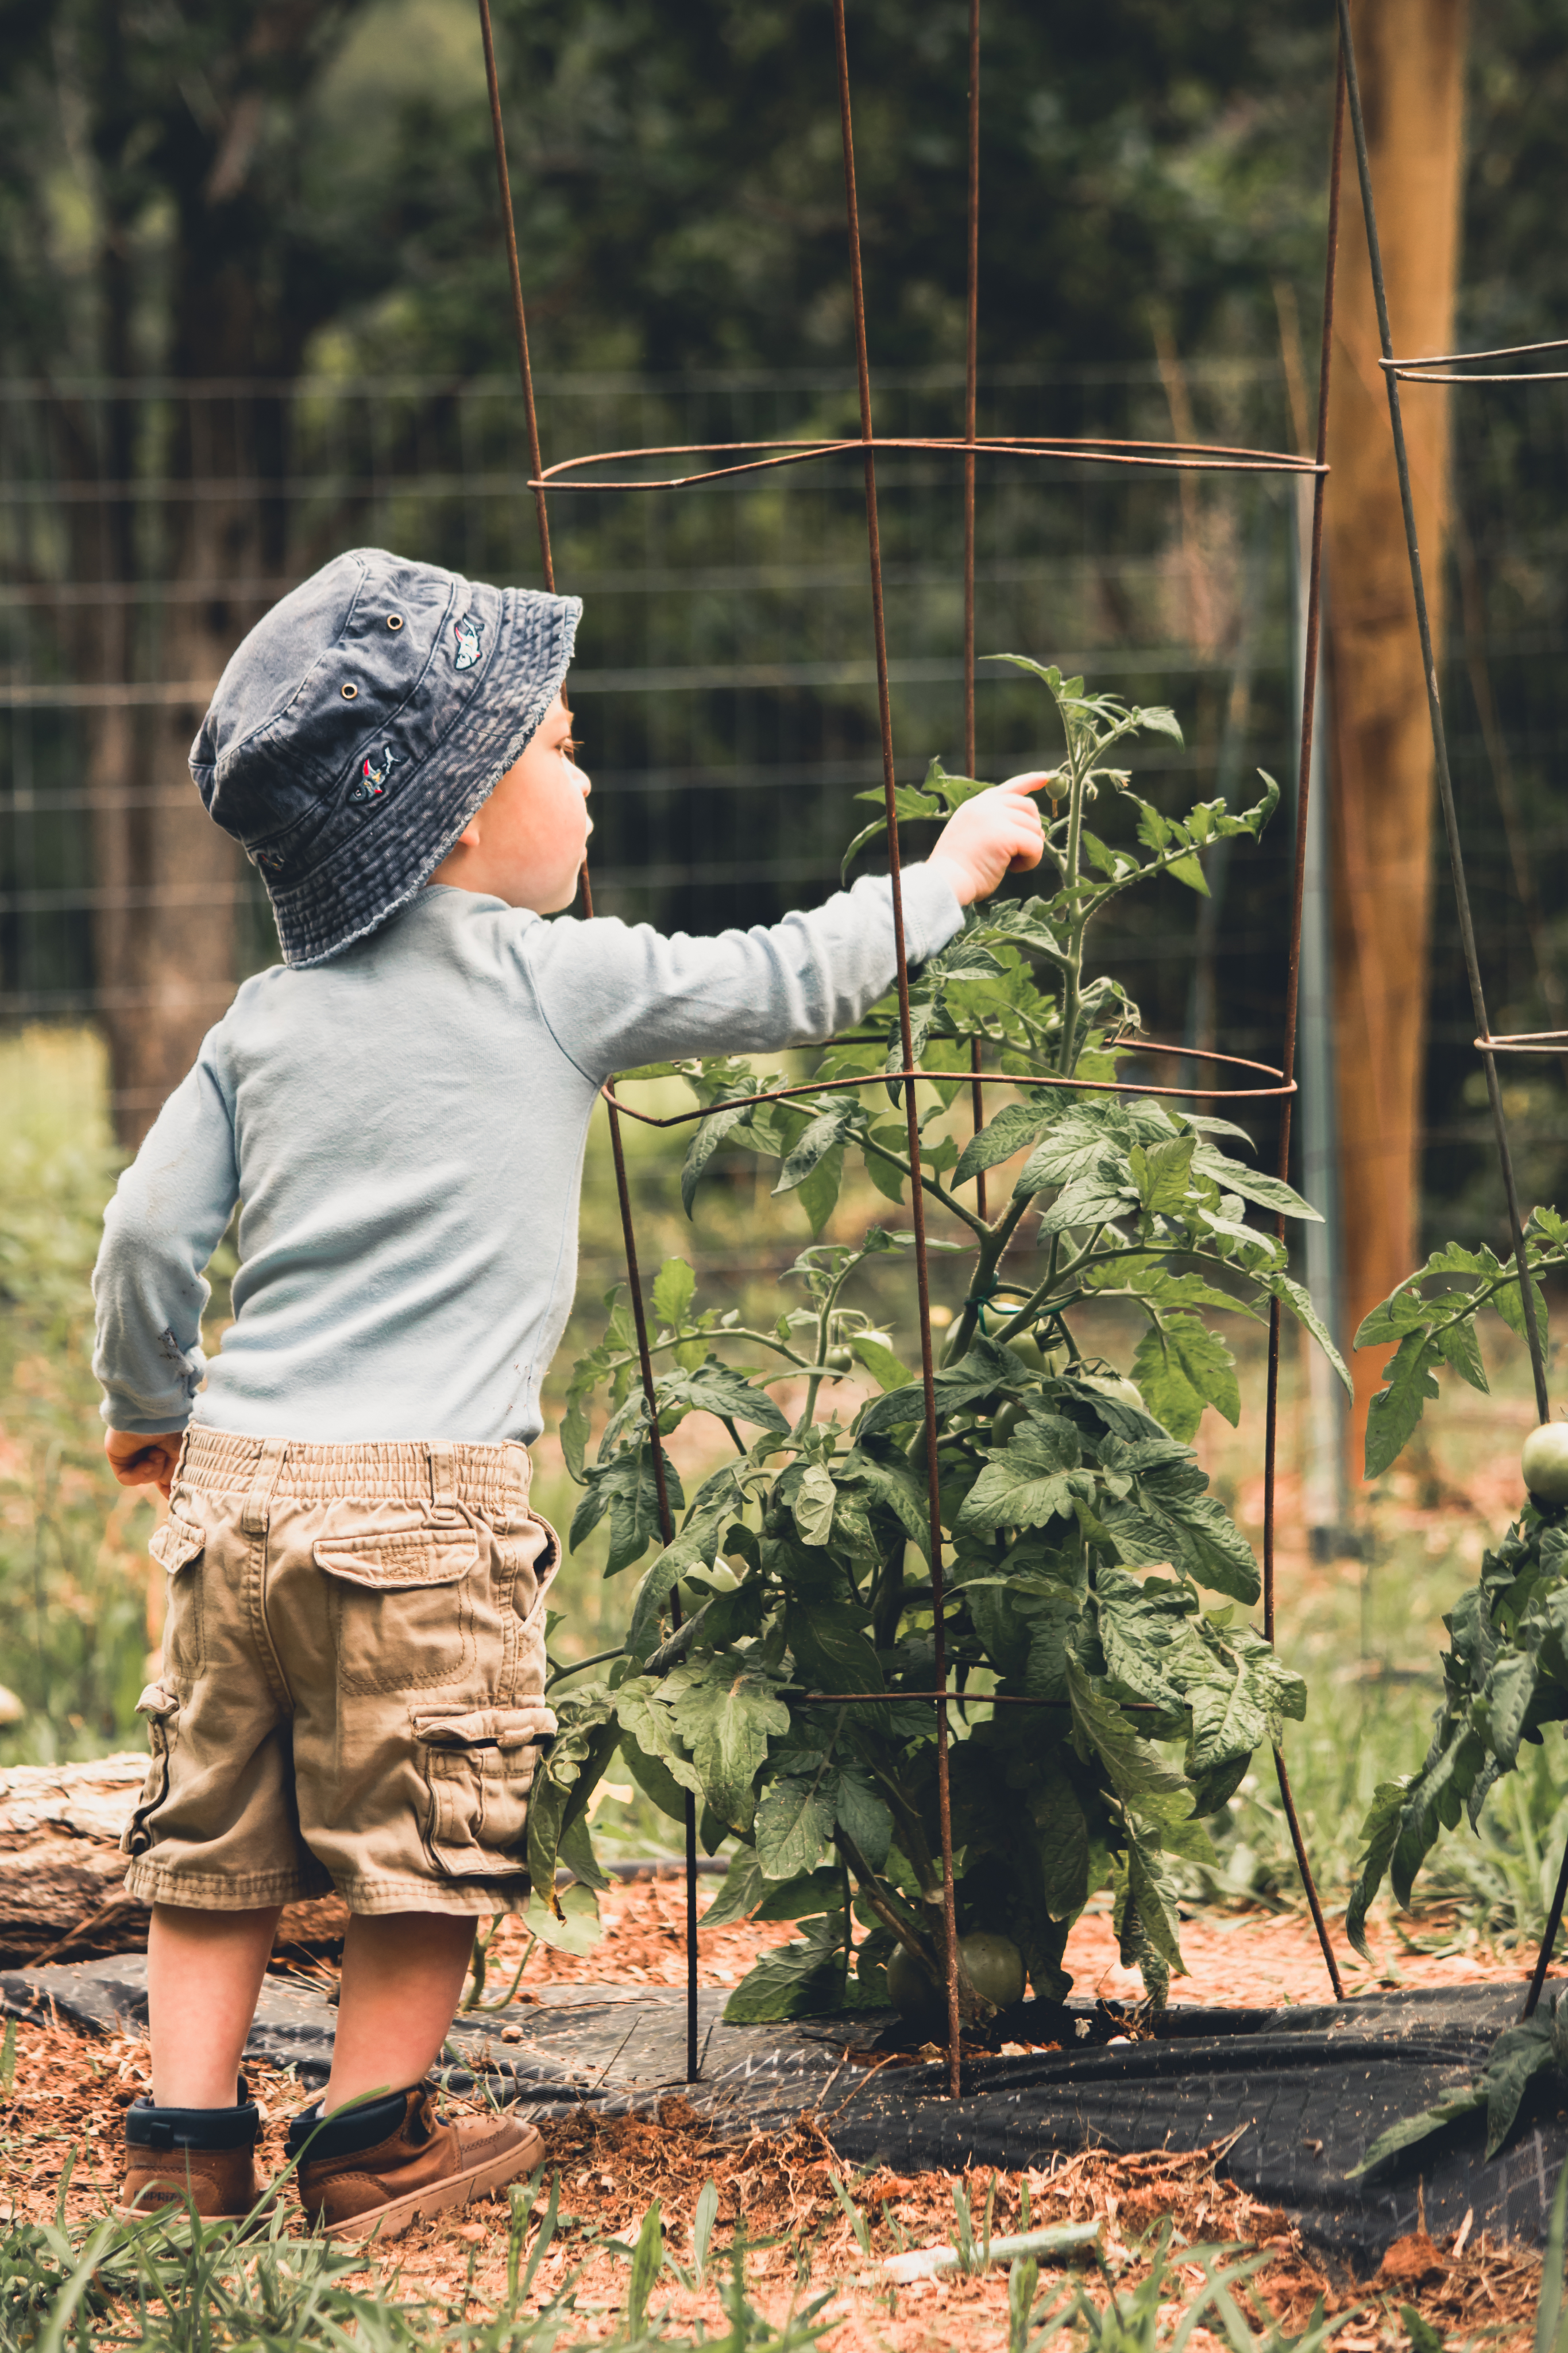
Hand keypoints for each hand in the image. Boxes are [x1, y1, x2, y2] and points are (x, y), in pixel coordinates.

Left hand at [106, 1428, 183, 1500]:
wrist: (157, 1413)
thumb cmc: (177, 1430)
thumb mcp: (184, 1457)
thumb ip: (177, 1476)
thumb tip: (172, 1496)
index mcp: (169, 1444)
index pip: (170, 1470)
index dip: (174, 1483)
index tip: (182, 1495)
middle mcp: (152, 1447)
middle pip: (158, 1476)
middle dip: (164, 1478)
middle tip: (170, 1466)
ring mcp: (135, 1452)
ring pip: (145, 1478)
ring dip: (154, 1470)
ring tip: (157, 1452)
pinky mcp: (118, 1457)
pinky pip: (127, 1479)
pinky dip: (138, 1474)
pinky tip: (147, 1460)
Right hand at [928, 772, 1052, 905]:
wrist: (944, 882)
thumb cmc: (958, 870)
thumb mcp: (972, 836)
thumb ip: (993, 824)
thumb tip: (1031, 828)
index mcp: (976, 805)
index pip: (1009, 787)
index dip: (1029, 782)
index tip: (1044, 778)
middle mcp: (986, 806)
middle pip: (1028, 807)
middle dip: (1031, 829)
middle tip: (1020, 851)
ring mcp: (995, 817)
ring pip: (1034, 828)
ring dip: (1029, 849)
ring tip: (1009, 864)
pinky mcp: (1005, 834)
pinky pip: (1035, 845)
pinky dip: (1031, 860)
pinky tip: (1014, 869)